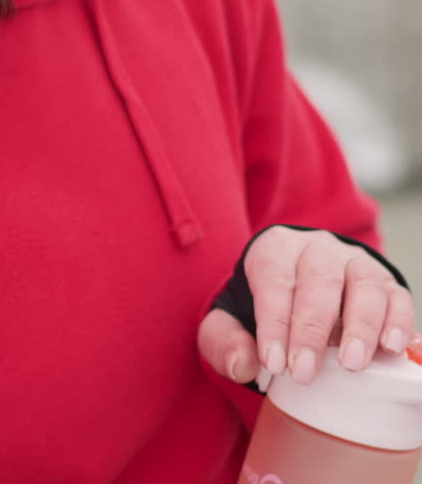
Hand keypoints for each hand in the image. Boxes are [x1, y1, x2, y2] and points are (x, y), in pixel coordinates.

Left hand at [197, 226, 415, 385]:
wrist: (301, 297)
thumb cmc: (264, 311)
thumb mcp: (230, 322)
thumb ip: (224, 341)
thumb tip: (242, 364)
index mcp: (275, 250)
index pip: (274, 280)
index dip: (273, 321)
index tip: (274, 363)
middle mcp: (317, 249)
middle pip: (319, 279)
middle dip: (312, 328)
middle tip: (304, 372)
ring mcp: (355, 263)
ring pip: (363, 282)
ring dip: (360, 324)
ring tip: (353, 362)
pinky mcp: (385, 284)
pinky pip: (396, 297)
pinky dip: (398, 321)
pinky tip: (392, 348)